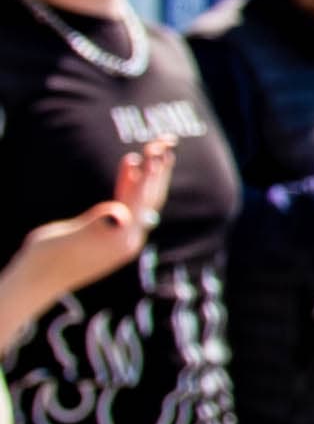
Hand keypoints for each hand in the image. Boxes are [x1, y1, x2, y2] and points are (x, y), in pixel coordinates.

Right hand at [4, 142, 174, 306]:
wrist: (36, 281)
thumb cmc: (47, 259)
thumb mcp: (70, 237)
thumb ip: (96, 224)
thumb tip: (118, 216)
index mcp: (122, 240)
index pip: (142, 202)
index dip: (149, 177)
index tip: (156, 154)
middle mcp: (128, 239)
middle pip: (150, 199)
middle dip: (158, 170)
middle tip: (167, 142)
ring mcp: (120, 236)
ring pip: (140, 200)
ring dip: (147, 175)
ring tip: (154, 149)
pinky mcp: (109, 233)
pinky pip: (125, 204)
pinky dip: (128, 184)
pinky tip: (129, 164)